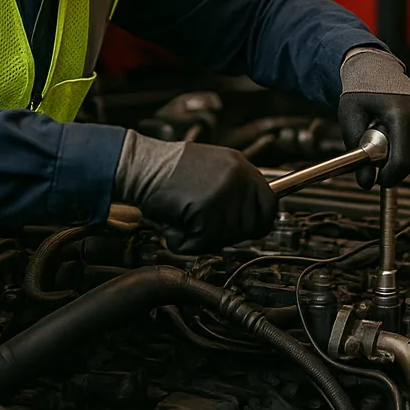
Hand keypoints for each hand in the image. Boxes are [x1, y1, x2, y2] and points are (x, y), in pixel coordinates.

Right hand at [114, 131, 276, 252]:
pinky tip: (175, 220)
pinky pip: (203, 243)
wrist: (140, 166)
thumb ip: (233, 186)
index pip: (269, 203)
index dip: (260, 221)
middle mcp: (237, 179)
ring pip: (227, 237)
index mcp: (240, 166)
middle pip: (252, 225)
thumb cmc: (167, 169)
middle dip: (231, 232)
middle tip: (206, 225)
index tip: (252, 229)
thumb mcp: (212, 167)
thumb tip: (248, 212)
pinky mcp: (206, 213)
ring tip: (185, 216)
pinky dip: (185, 240)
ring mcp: (224, 196)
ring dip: (204, 236)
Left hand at [338, 48, 409, 187]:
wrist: (374, 68)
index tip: (379, 180)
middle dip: (396, 167)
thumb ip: (358, 154)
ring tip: (388, 140)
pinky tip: (400, 135)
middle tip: (378, 156)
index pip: (403, 161)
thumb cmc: (360, 92)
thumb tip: (366, 183)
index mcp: (401, 114)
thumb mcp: (350, 121)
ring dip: (407, 156)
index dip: (390, 177)